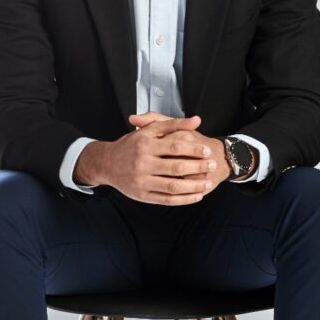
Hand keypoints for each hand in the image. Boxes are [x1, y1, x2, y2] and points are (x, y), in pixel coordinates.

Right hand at [74, 113, 220, 204]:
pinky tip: (196, 196)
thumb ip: (173, 124)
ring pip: (173, 186)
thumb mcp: (149, 130)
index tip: (207, 150)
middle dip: (198, 167)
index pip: (175, 146)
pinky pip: (166, 199)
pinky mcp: (141, 195)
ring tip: (208, 182)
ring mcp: (141, 181)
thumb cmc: (132, 145)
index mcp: (145, 146)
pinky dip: (183, 199)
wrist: (107, 163)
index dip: (194, 148)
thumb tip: (197, 120)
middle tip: (213, 165)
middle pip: (176, 167)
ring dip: (194, 186)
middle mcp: (142, 164)